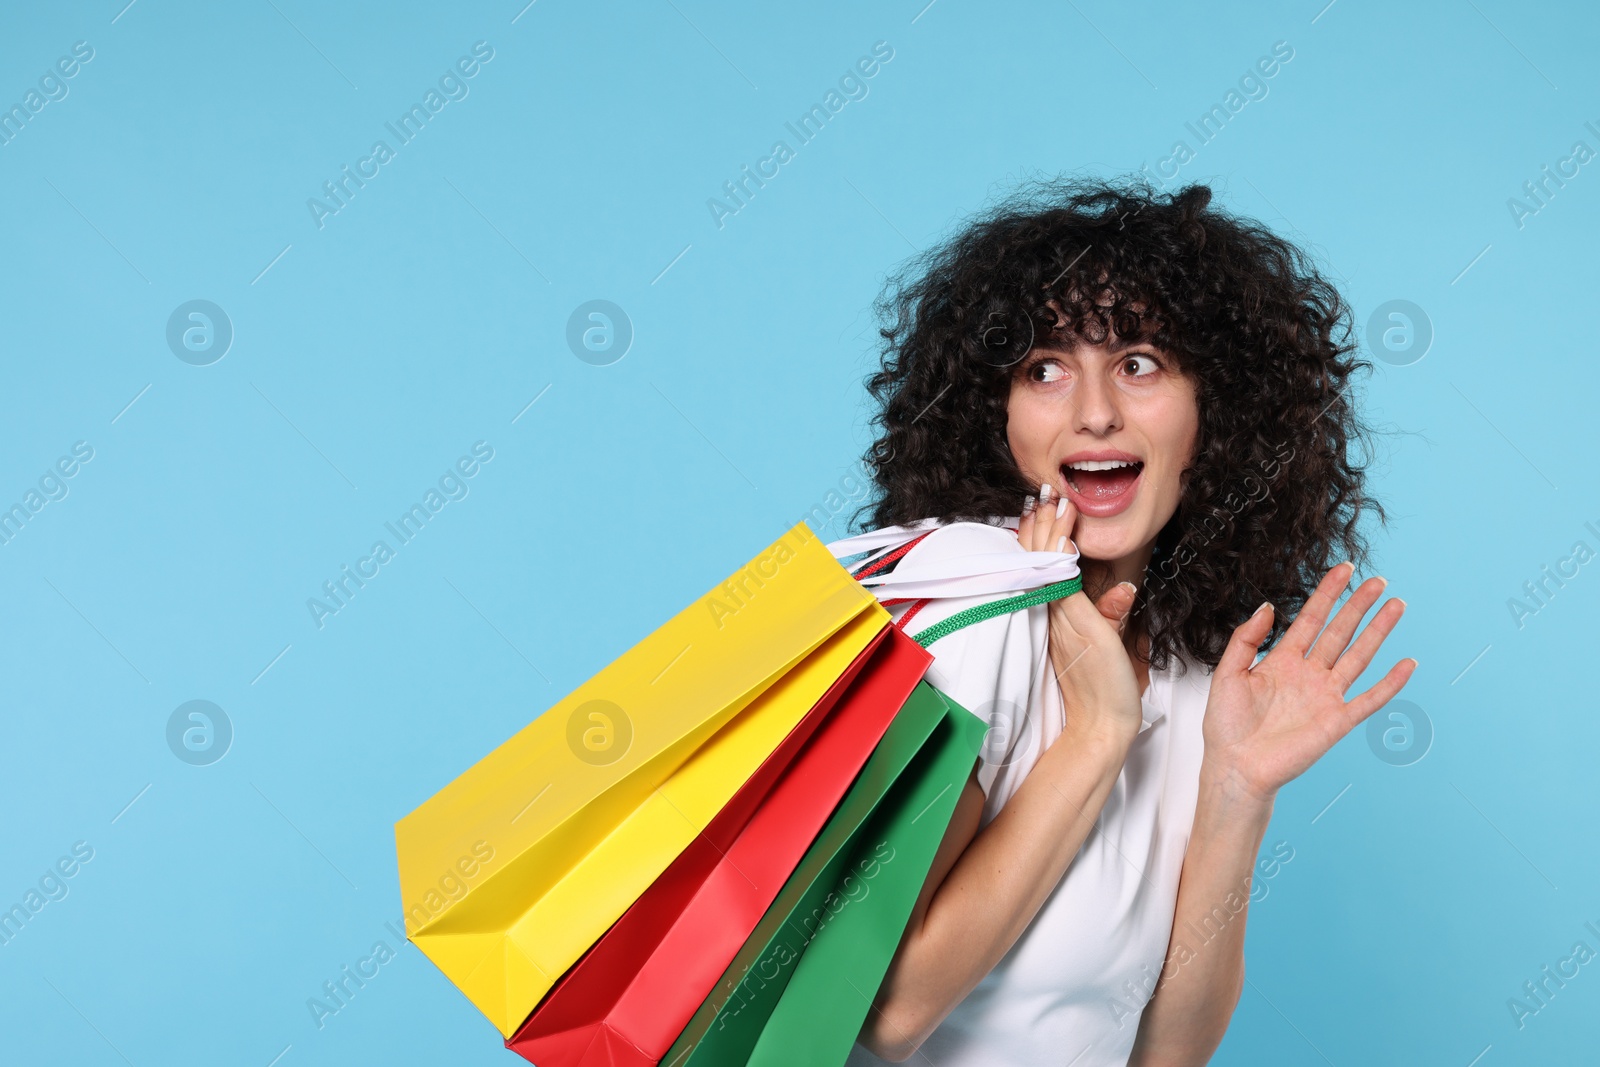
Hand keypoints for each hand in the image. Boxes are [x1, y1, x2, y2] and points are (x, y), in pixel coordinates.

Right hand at [1017, 485, 1142, 745]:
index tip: (1039, 510)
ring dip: (1048, 530)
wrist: (1102, 723)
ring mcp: (1058, 615)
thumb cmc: (1103, 687)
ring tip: (1052, 501)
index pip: (1040, 568)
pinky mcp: (1073, 620)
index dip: (1039, 538)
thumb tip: (1122, 588)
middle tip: (1042, 494)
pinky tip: (1062, 533)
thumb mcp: (1107, 639)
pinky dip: (1059, 555)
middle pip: (1035, 559)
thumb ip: (1110, 611)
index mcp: (1052, 615)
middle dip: (1039, 524)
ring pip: (1045, 564)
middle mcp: (1050, 613)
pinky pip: (1060, 581)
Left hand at [1199, 560, 1418, 803]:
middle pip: (1339, 631)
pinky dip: (1389, 683)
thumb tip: (1267, 606)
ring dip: (1378, 632)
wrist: (1235, 767)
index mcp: (1282, 661)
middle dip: (1358, 605)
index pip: (1310, 619)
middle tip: (1378, 580)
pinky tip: (1407, 664)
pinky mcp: (1337, 721)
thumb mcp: (1228, 673)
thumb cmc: (1226, 726)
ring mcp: (1325, 696)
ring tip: (1396, 606)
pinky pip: (1369, 699)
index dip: (1326, 594)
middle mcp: (1308, 674)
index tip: (1342, 569)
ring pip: (1358, 656)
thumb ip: (1246, 638)